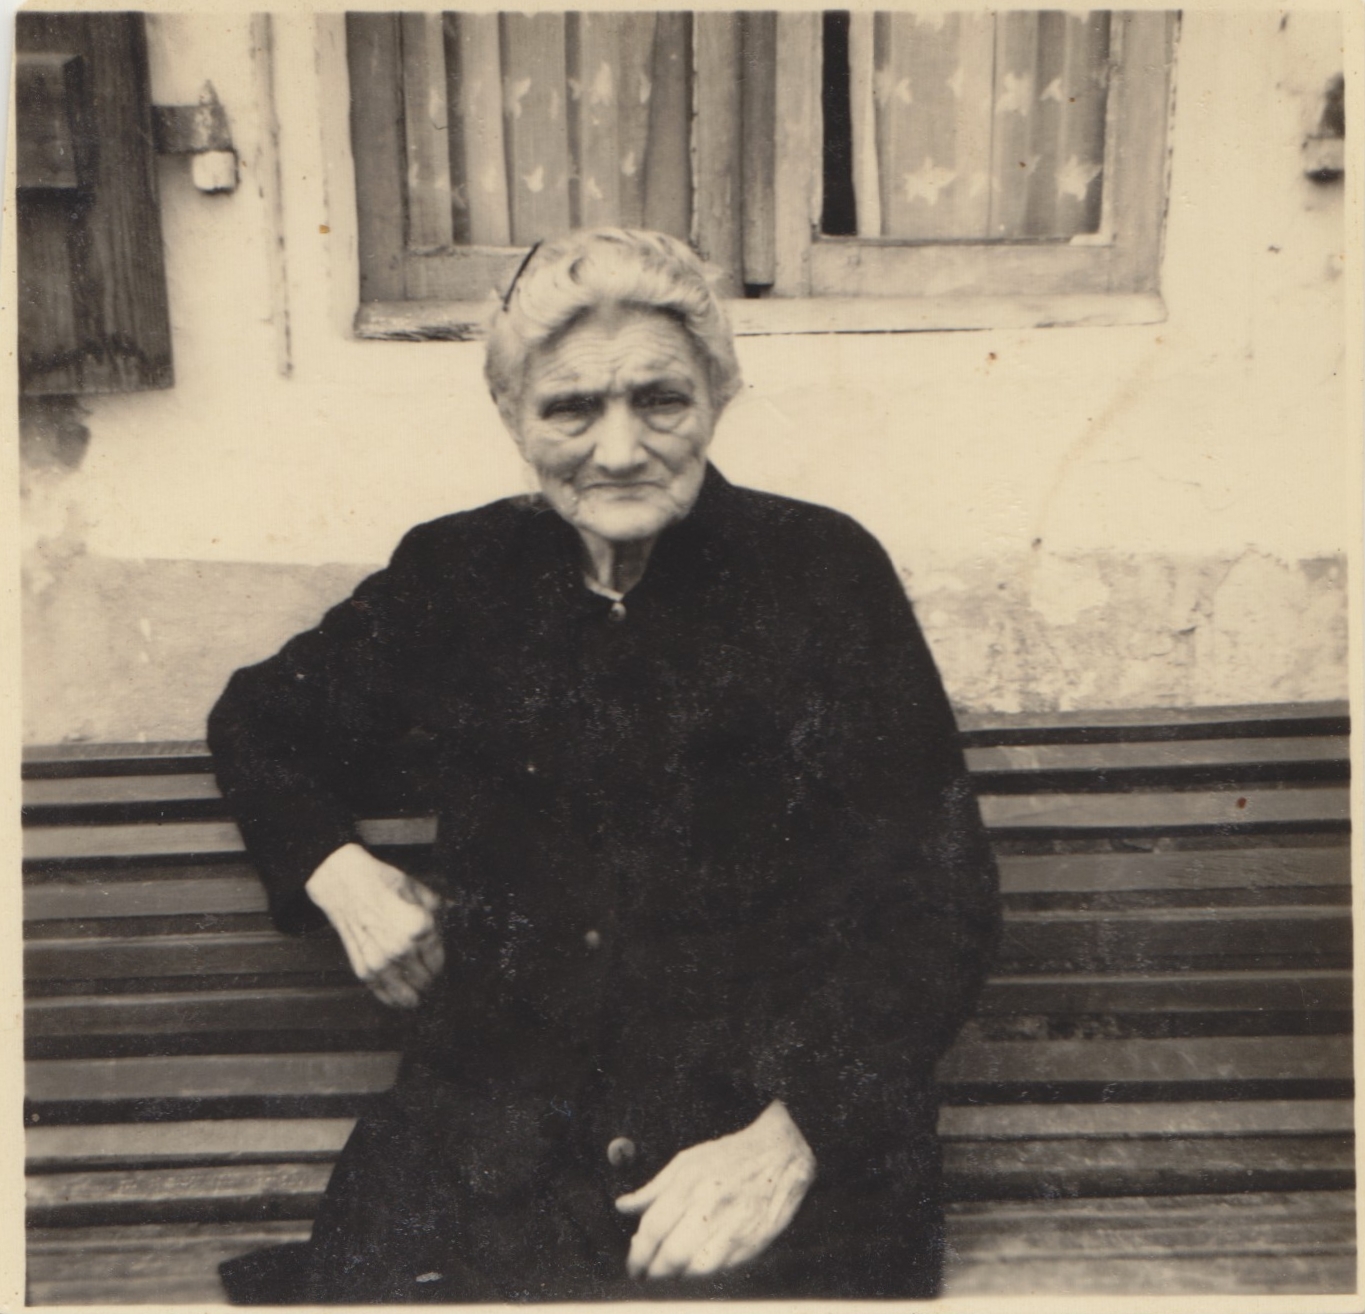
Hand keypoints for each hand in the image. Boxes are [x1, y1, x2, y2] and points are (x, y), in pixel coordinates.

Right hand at [305, 843, 444, 1007]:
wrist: (343, 882)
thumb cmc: (379, 881)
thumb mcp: (416, 888)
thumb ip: (437, 905)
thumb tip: (454, 910)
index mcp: (420, 927)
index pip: (438, 961)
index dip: (439, 963)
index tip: (435, 963)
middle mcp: (402, 948)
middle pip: (425, 979)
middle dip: (429, 979)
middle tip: (427, 976)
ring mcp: (381, 961)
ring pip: (407, 995)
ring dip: (414, 995)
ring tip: (418, 993)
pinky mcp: (363, 968)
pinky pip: (383, 994)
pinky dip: (393, 999)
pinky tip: (399, 998)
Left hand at [614, 1100, 815, 1279]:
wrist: (781, 1154)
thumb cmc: (730, 1156)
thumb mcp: (687, 1161)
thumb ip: (653, 1188)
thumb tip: (622, 1207)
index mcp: (690, 1183)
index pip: (653, 1228)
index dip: (637, 1253)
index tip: (632, 1265)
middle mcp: (711, 1206)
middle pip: (671, 1255)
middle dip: (652, 1272)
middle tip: (646, 1275)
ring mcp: (734, 1227)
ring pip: (695, 1270)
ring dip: (676, 1277)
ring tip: (670, 1271)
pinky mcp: (753, 1244)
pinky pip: (720, 1271)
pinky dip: (703, 1275)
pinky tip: (696, 1266)